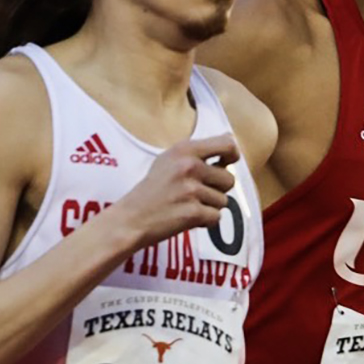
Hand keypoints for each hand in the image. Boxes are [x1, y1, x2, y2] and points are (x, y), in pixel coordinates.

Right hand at [112, 133, 238, 244]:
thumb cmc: (151, 190)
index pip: (227, 145)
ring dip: (208, 207)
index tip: (226, 163)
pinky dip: (205, 221)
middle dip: (217, 190)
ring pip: (223, 201)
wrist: (130, 219)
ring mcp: (191, 190)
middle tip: (194, 194)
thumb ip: (197, 152)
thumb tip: (231, 142)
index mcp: (183, 150)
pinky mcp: (193, 212)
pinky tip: (186, 218)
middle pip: (229, 179)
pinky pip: (216, 217)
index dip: (232, 156)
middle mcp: (189, 166)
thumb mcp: (168, 160)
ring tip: (185, 206)